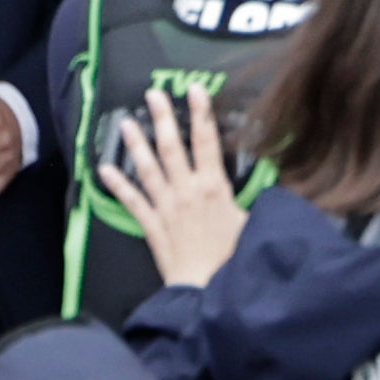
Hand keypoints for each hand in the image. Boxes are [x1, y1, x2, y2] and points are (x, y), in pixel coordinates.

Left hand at [98, 86, 248, 289]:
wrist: (207, 289)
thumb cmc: (235, 257)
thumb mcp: (254, 222)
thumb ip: (260, 199)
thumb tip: (276, 184)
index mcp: (214, 186)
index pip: (206, 141)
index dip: (200, 113)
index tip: (194, 90)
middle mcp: (186, 190)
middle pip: (172, 148)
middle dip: (161, 118)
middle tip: (152, 94)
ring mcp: (166, 207)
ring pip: (148, 169)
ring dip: (136, 145)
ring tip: (124, 122)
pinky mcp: (151, 226)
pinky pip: (131, 202)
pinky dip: (117, 185)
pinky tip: (103, 169)